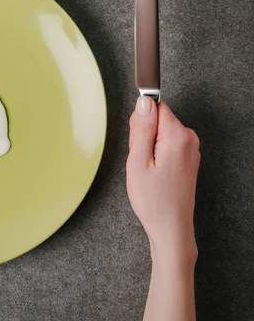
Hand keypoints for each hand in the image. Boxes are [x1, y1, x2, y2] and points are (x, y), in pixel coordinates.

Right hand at [127, 97, 199, 260]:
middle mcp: (189, 139)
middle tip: (141, 161)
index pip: (154, 108)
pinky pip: (165, 144)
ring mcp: (190, 149)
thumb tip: (143, 102)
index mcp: (178, 136)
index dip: (139, 124)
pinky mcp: (187, 158)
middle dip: (143, 136)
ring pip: (160, 133)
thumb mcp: (137, 162)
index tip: (137, 144)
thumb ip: (140, 128)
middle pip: (157, 120)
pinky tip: (153, 173)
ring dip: (148, 148)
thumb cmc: (154, 200)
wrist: (170, 227)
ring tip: (147, 170)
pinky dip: (155, 156)